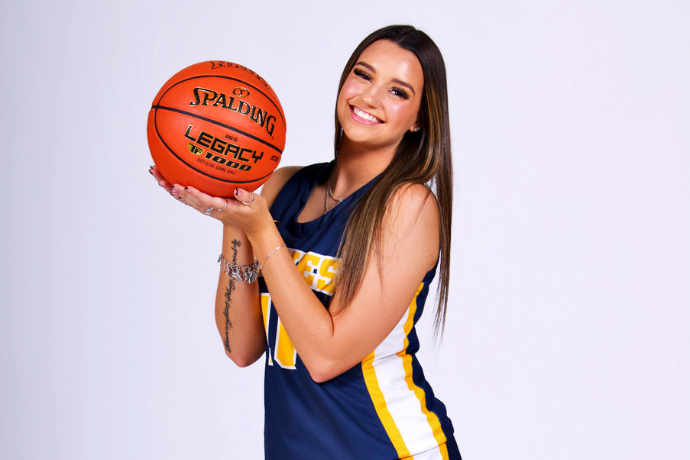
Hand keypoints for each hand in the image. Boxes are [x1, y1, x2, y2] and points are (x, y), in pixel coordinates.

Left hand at [148, 165, 271, 234]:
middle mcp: (211, 209)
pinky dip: (175, 189)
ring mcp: (206, 208)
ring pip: (185, 199)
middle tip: (161, 178)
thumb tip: (238, 191)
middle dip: (175, 189)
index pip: (207, 201)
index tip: (185, 187)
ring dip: (170, 188)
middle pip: (189, 199)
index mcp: (224, 208)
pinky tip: (166, 179)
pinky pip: (187, 198)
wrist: (251, 225)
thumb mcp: (256, 204)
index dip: (196, 194)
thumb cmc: (255, 212)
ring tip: (156, 174)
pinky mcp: (204, 205)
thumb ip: (247, 197)